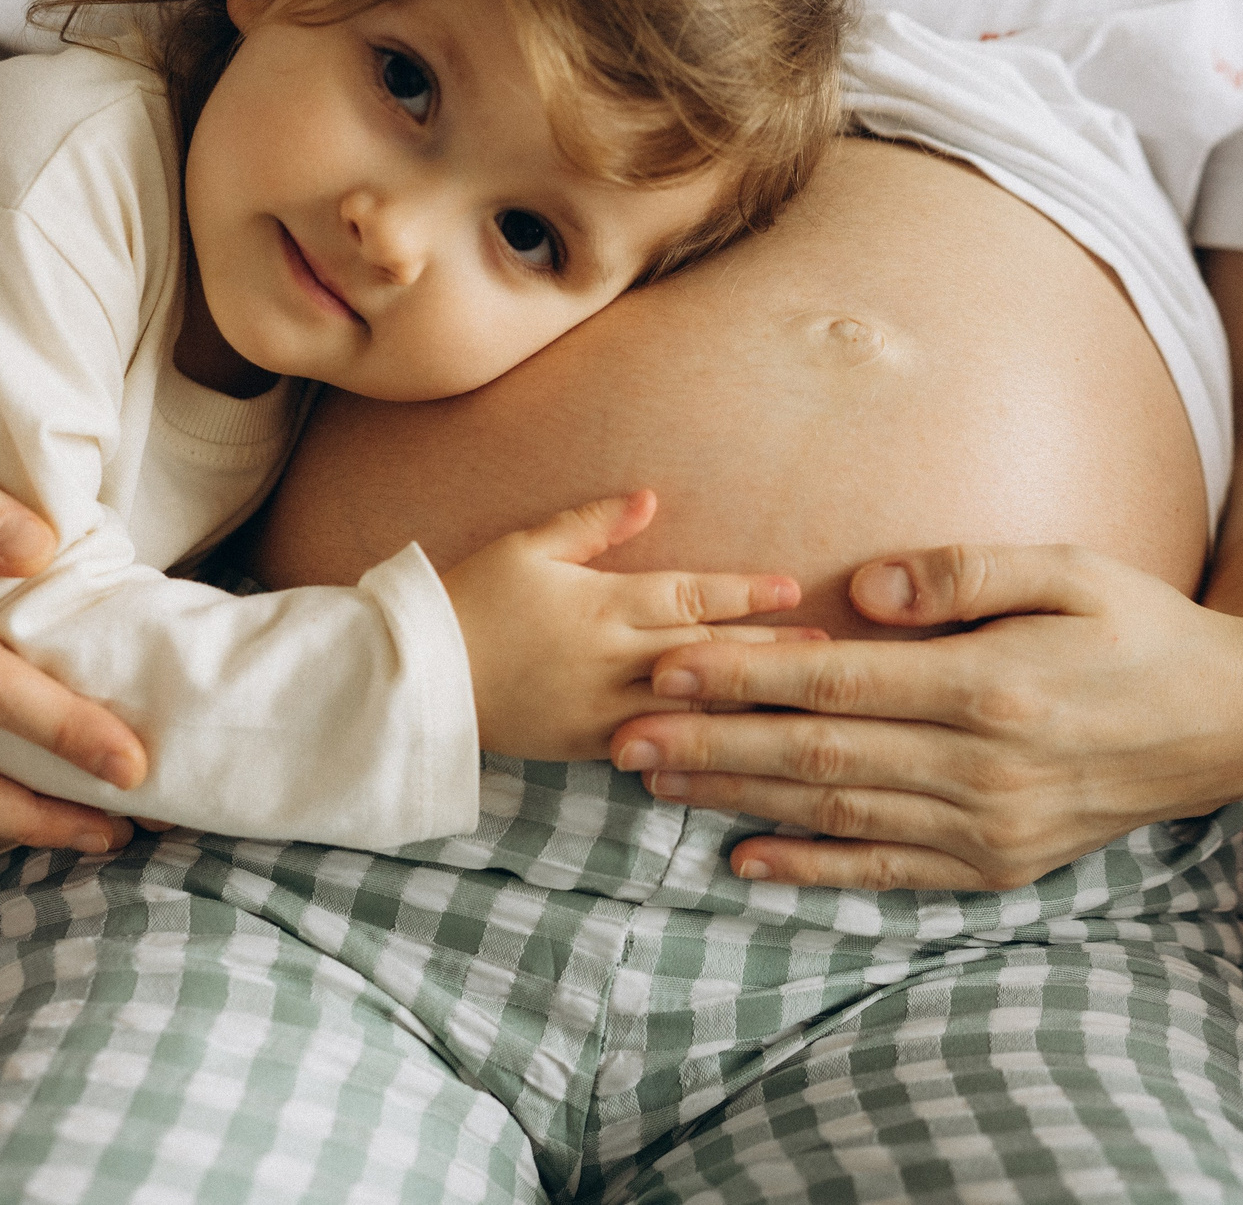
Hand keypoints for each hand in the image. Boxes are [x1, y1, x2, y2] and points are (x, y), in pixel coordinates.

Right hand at [442, 490, 818, 762]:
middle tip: (825, 651)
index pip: (688, 596)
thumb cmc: (469, 598)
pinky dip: (700, 740)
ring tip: (798, 697)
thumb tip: (651, 498)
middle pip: (705, 652)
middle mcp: (609, 658)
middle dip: (768, 649)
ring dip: (747, 700)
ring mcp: (601, 708)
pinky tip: (738, 742)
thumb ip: (592, 524)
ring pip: (691, 703)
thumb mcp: (526, 546)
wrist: (416, 676)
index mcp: (599, 603)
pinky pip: (658, 742)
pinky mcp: (587, 744)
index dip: (743, 593)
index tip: (790, 590)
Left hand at [606, 542, 1242, 890]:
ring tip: (656, 785)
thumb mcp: (1068, 567)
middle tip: (623, 736)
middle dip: (711, 746)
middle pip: (817, 757)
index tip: (666, 666)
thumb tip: (864, 586)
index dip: (743, 677)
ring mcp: (991, 828)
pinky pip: (888, 874)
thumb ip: (963, 572)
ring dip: (738, 803)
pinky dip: (812, 870)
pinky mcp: (998, 866)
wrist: (1227, 721)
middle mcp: (983, 769)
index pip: (836, 683)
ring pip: (838, 816)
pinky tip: (744, 861)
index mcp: (990, 686)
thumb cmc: (1137, 625)